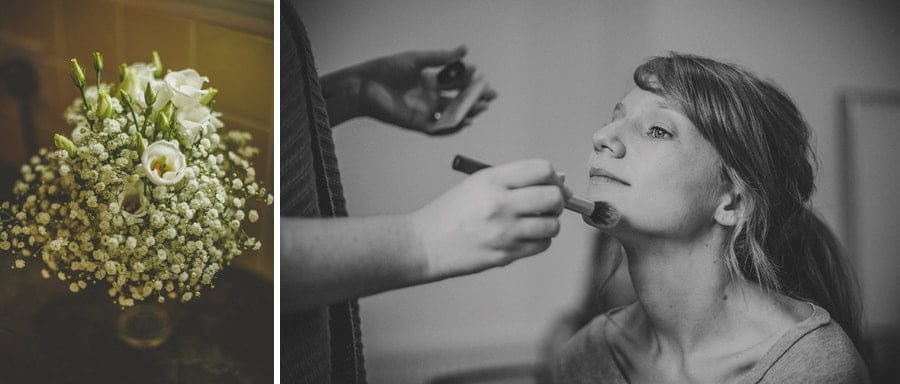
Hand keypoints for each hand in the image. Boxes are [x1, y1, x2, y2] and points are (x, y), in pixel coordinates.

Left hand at [356, 45, 496, 134]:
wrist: (364, 86)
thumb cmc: (386, 70)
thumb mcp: (416, 59)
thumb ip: (441, 58)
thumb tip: (465, 50)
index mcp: (430, 80)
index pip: (455, 82)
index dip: (469, 80)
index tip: (481, 76)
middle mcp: (430, 97)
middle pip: (457, 99)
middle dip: (475, 98)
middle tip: (491, 95)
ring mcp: (424, 111)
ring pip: (451, 114)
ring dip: (468, 112)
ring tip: (482, 108)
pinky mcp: (417, 123)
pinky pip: (438, 128)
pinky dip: (452, 127)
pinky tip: (465, 122)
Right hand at [409, 159, 564, 279]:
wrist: (425, 244)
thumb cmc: (453, 212)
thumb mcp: (478, 184)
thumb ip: (515, 180)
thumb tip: (559, 182)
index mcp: (492, 180)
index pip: (542, 170)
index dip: (553, 177)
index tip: (552, 184)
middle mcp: (499, 204)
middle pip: (553, 197)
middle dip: (558, 200)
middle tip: (550, 205)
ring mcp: (503, 231)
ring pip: (552, 225)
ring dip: (550, 223)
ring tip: (534, 222)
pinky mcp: (505, 254)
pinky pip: (542, 245)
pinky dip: (540, 240)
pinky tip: (524, 236)